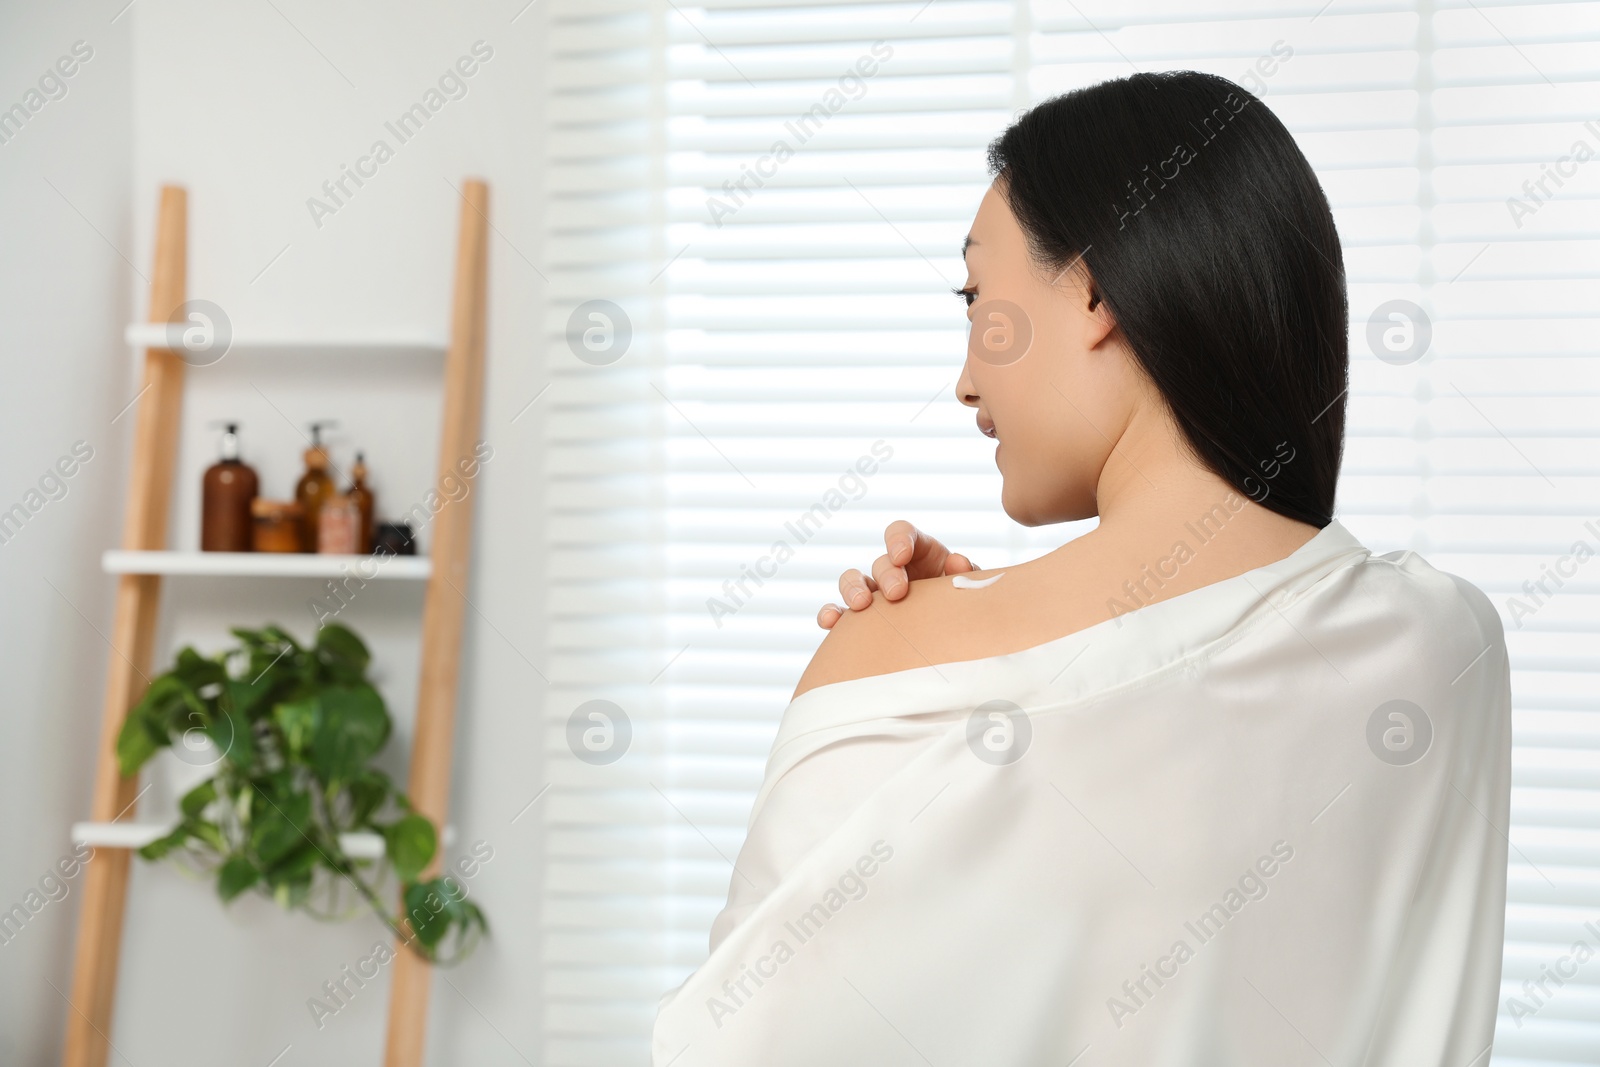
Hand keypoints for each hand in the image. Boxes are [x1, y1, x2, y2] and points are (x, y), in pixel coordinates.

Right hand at [817, 520, 976, 627]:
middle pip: (880, 562)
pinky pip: (838, 612)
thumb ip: (968, 574)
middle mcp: (894, 571)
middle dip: (886, 574)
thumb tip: (957, 562)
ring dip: (853, 589)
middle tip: (897, 592)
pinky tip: (831, 622)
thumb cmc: (964, 606)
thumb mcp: (971, 588)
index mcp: (921, 554)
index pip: (902, 533)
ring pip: (851, 581)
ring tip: (861, 605)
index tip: (902, 555)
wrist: (957, 637)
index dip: (898, 539)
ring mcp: (875, 594)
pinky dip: (831, 614)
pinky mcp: (861, 619)